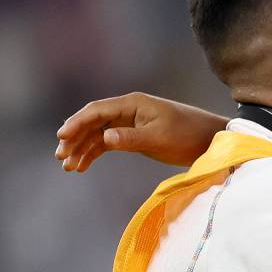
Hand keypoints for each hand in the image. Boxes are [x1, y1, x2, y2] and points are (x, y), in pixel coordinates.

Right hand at [54, 92, 227, 171]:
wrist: (210, 140)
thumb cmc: (188, 136)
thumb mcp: (159, 139)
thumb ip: (131, 139)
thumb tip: (105, 138)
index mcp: (133, 104)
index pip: (97, 111)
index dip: (76, 123)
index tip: (61, 138)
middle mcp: (128, 110)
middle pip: (93, 122)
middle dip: (75, 138)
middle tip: (61, 157)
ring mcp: (130, 122)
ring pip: (98, 134)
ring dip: (82, 148)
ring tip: (69, 166)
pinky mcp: (134, 135)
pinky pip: (108, 142)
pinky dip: (95, 152)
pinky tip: (83, 165)